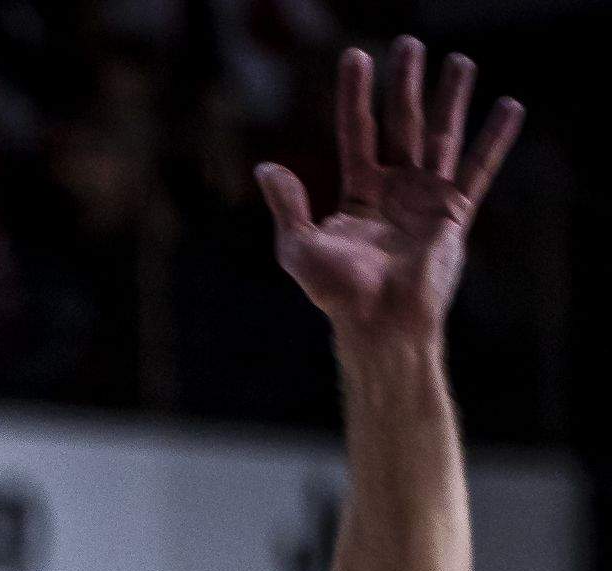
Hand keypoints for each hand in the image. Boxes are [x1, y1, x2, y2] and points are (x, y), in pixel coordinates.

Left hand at [255, 39, 521, 349]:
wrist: (378, 323)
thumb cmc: (336, 293)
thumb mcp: (299, 247)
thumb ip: (287, 205)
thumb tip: (265, 166)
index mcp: (359, 192)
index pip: (357, 131)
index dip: (355, 96)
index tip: (355, 56)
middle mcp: (395, 188)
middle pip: (401, 123)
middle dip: (405, 83)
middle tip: (409, 43)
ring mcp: (427, 198)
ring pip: (441, 135)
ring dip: (452, 98)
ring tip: (461, 60)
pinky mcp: (455, 213)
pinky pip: (478, 168)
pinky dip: (495, 139)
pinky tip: (509, 106)